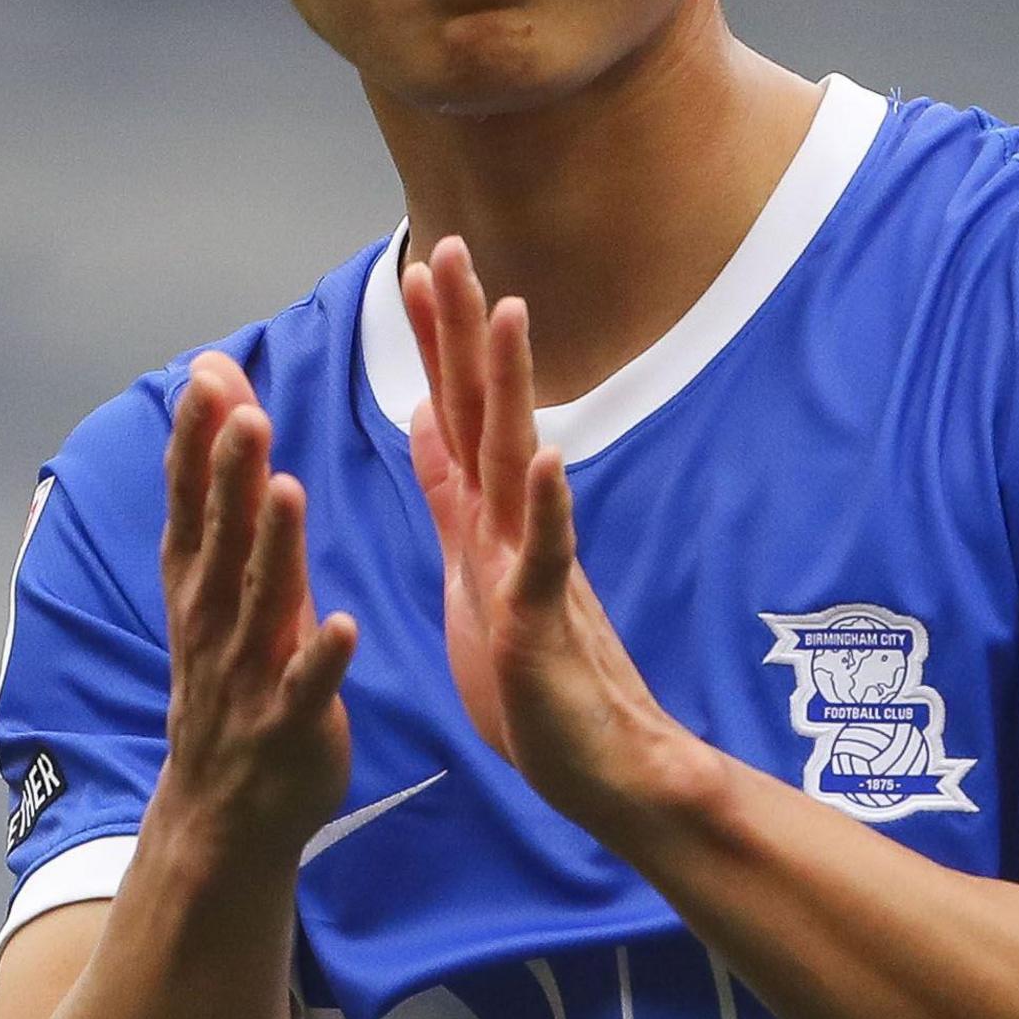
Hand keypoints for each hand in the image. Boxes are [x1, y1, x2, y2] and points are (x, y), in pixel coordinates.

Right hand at [150, 351, 356, 865]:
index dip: (196, 439)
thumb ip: (225, 500)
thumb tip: (222, 406)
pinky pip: (308, 688)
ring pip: (262, 602)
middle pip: (222, 538)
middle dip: (230, 475)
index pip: (193, 500)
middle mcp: (215, 622)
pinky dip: (323, 658)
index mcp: (200, 585)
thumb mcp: (214, 590)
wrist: (223, 813)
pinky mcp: (289, 726)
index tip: (206, 375)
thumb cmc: (229, 679)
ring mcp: (249, 675)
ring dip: (274, 547)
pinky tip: (345, 626)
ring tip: (288, 490)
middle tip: (242, 409)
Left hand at [401, 238, 708, 830]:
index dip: (434, 342)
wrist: (602, 772)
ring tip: (506, 312)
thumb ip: (451, 493)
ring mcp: (535, 567)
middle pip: (482, 412)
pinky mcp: (548, 621)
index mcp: (486, 518)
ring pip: (518, 462)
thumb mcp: (470, 571)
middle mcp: (513, 526)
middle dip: (462, 331)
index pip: (453, 411)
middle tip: (448, 246)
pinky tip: (548, 455)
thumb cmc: (535, 682)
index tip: (417, 265)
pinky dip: (548, 506)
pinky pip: (549, 557)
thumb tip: (423, 416)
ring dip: (510, 387)